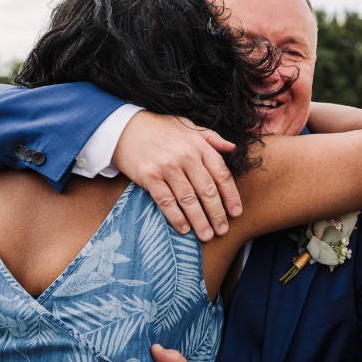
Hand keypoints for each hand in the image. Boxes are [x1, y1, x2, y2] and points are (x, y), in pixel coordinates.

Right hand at [113, 112, 241, 240]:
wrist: (125, 127)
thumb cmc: (160, 129)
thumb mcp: (189, 126)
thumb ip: (212, 138)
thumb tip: (233, 148)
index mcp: (199, 145)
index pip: (221, 174)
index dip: (231, 196)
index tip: (236, 212)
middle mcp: (186, 156)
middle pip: (207, 190)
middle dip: (217, 213)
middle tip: (223, 230)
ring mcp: (167, 167)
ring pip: (188, 199)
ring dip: (199, 220)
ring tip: (207, 235)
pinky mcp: (149, 176)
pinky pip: (166, 202)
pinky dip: (176, 217)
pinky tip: (184, 229)